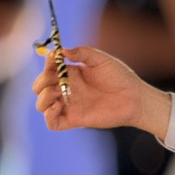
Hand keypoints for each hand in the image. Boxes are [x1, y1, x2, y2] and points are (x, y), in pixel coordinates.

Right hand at [33, 46, 169, 136]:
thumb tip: (61, 50)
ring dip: (43, 97)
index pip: (48, 68)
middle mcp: (67, 89)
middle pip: (39, 87)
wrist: (135, 98)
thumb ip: (82, 52)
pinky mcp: (75, 119)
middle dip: (41, 81)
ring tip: (59, 93)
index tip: (53, 58)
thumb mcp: (101, 59)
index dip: (46, 63)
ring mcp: (70, 105)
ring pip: (41, 104)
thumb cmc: (120, 77)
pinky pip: (52, 123)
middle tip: (57, 80)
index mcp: (71, 73)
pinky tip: (59, 106)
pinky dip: (48, 115)